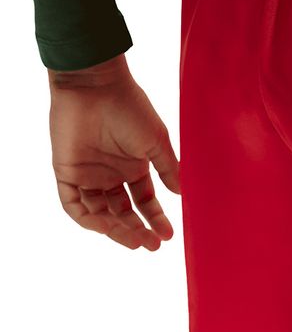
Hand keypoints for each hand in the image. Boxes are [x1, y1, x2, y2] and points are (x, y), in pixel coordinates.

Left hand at [48, 53, 180, 250]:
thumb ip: (168, 170)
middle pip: (122, 213)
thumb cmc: (130, 108)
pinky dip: (89, 220)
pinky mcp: (66, 173)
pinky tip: (107, 228)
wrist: (96, 86)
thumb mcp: (156, 143)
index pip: (144, 201)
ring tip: (134, 240)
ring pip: (100, 213)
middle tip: (151, 244)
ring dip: (116, 230)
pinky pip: (74, 205)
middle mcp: (110, 174)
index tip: (168, 234)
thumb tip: (183, 194)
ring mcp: (88, 175)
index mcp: (132, 166)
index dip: (156, 219)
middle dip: (137, 230)